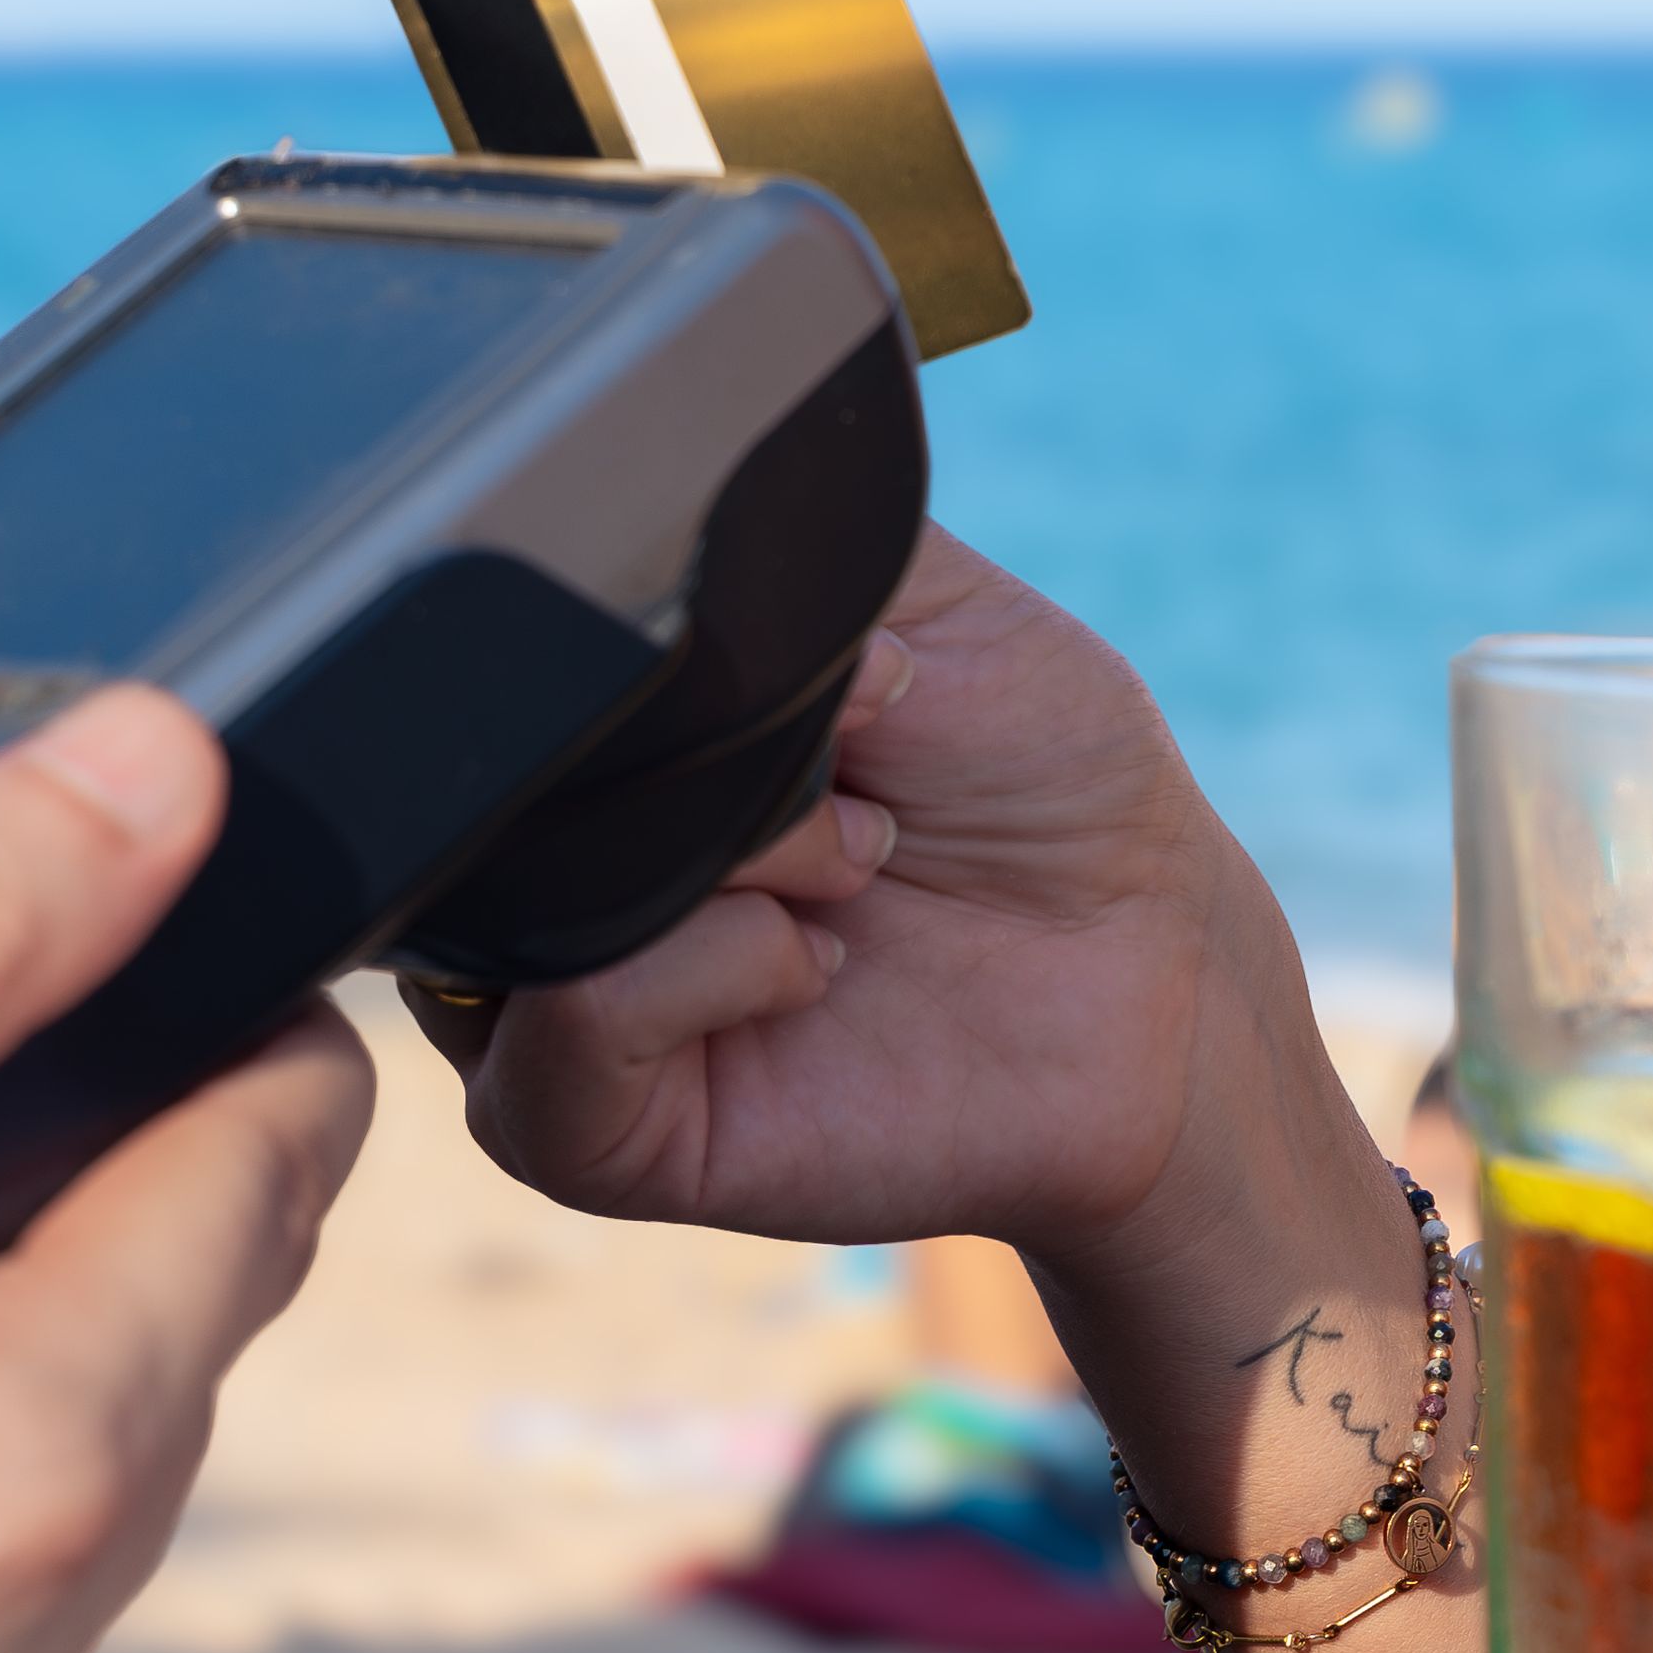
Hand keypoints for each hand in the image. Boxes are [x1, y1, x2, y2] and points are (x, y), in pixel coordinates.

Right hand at [459, 525, 1330, 1305]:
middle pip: (500, 778)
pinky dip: (698, 970)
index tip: (813, 652)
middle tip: (859, 769)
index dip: (638, 641)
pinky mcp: (596, 1132)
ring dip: (721, 857)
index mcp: (603, 739)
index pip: (501, 666)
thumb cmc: (1041, 776)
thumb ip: (771, 546)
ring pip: (521, 904)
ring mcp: (552, 1003)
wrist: (1151, 961)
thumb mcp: (922, 596)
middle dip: (695, 751)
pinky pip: (562, 1039)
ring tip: (860, 859)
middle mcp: (548, 867)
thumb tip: (631, 519)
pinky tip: (815, 962)